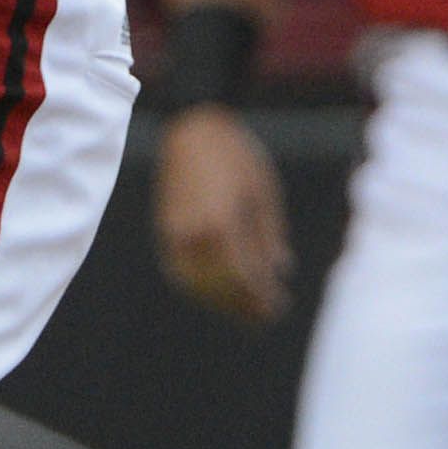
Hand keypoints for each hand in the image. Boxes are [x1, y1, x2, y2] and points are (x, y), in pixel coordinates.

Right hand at [156, 102, 292, 321]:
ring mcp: (176, 235)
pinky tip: (217, 293)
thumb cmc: (235, 155)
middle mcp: (196, 235)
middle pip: (222, 287)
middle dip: (244, 306)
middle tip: (265, 319)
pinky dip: (199, 288)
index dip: (263, 297)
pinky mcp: (166, 231)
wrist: (190, 129)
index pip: (246, 277)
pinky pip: (181, 272)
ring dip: (221, 303)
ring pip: (198, 285)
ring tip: (244, 313)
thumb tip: (281, 270)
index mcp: (224, 223)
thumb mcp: (263, 192)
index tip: (278, 308)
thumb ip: (269, 235)